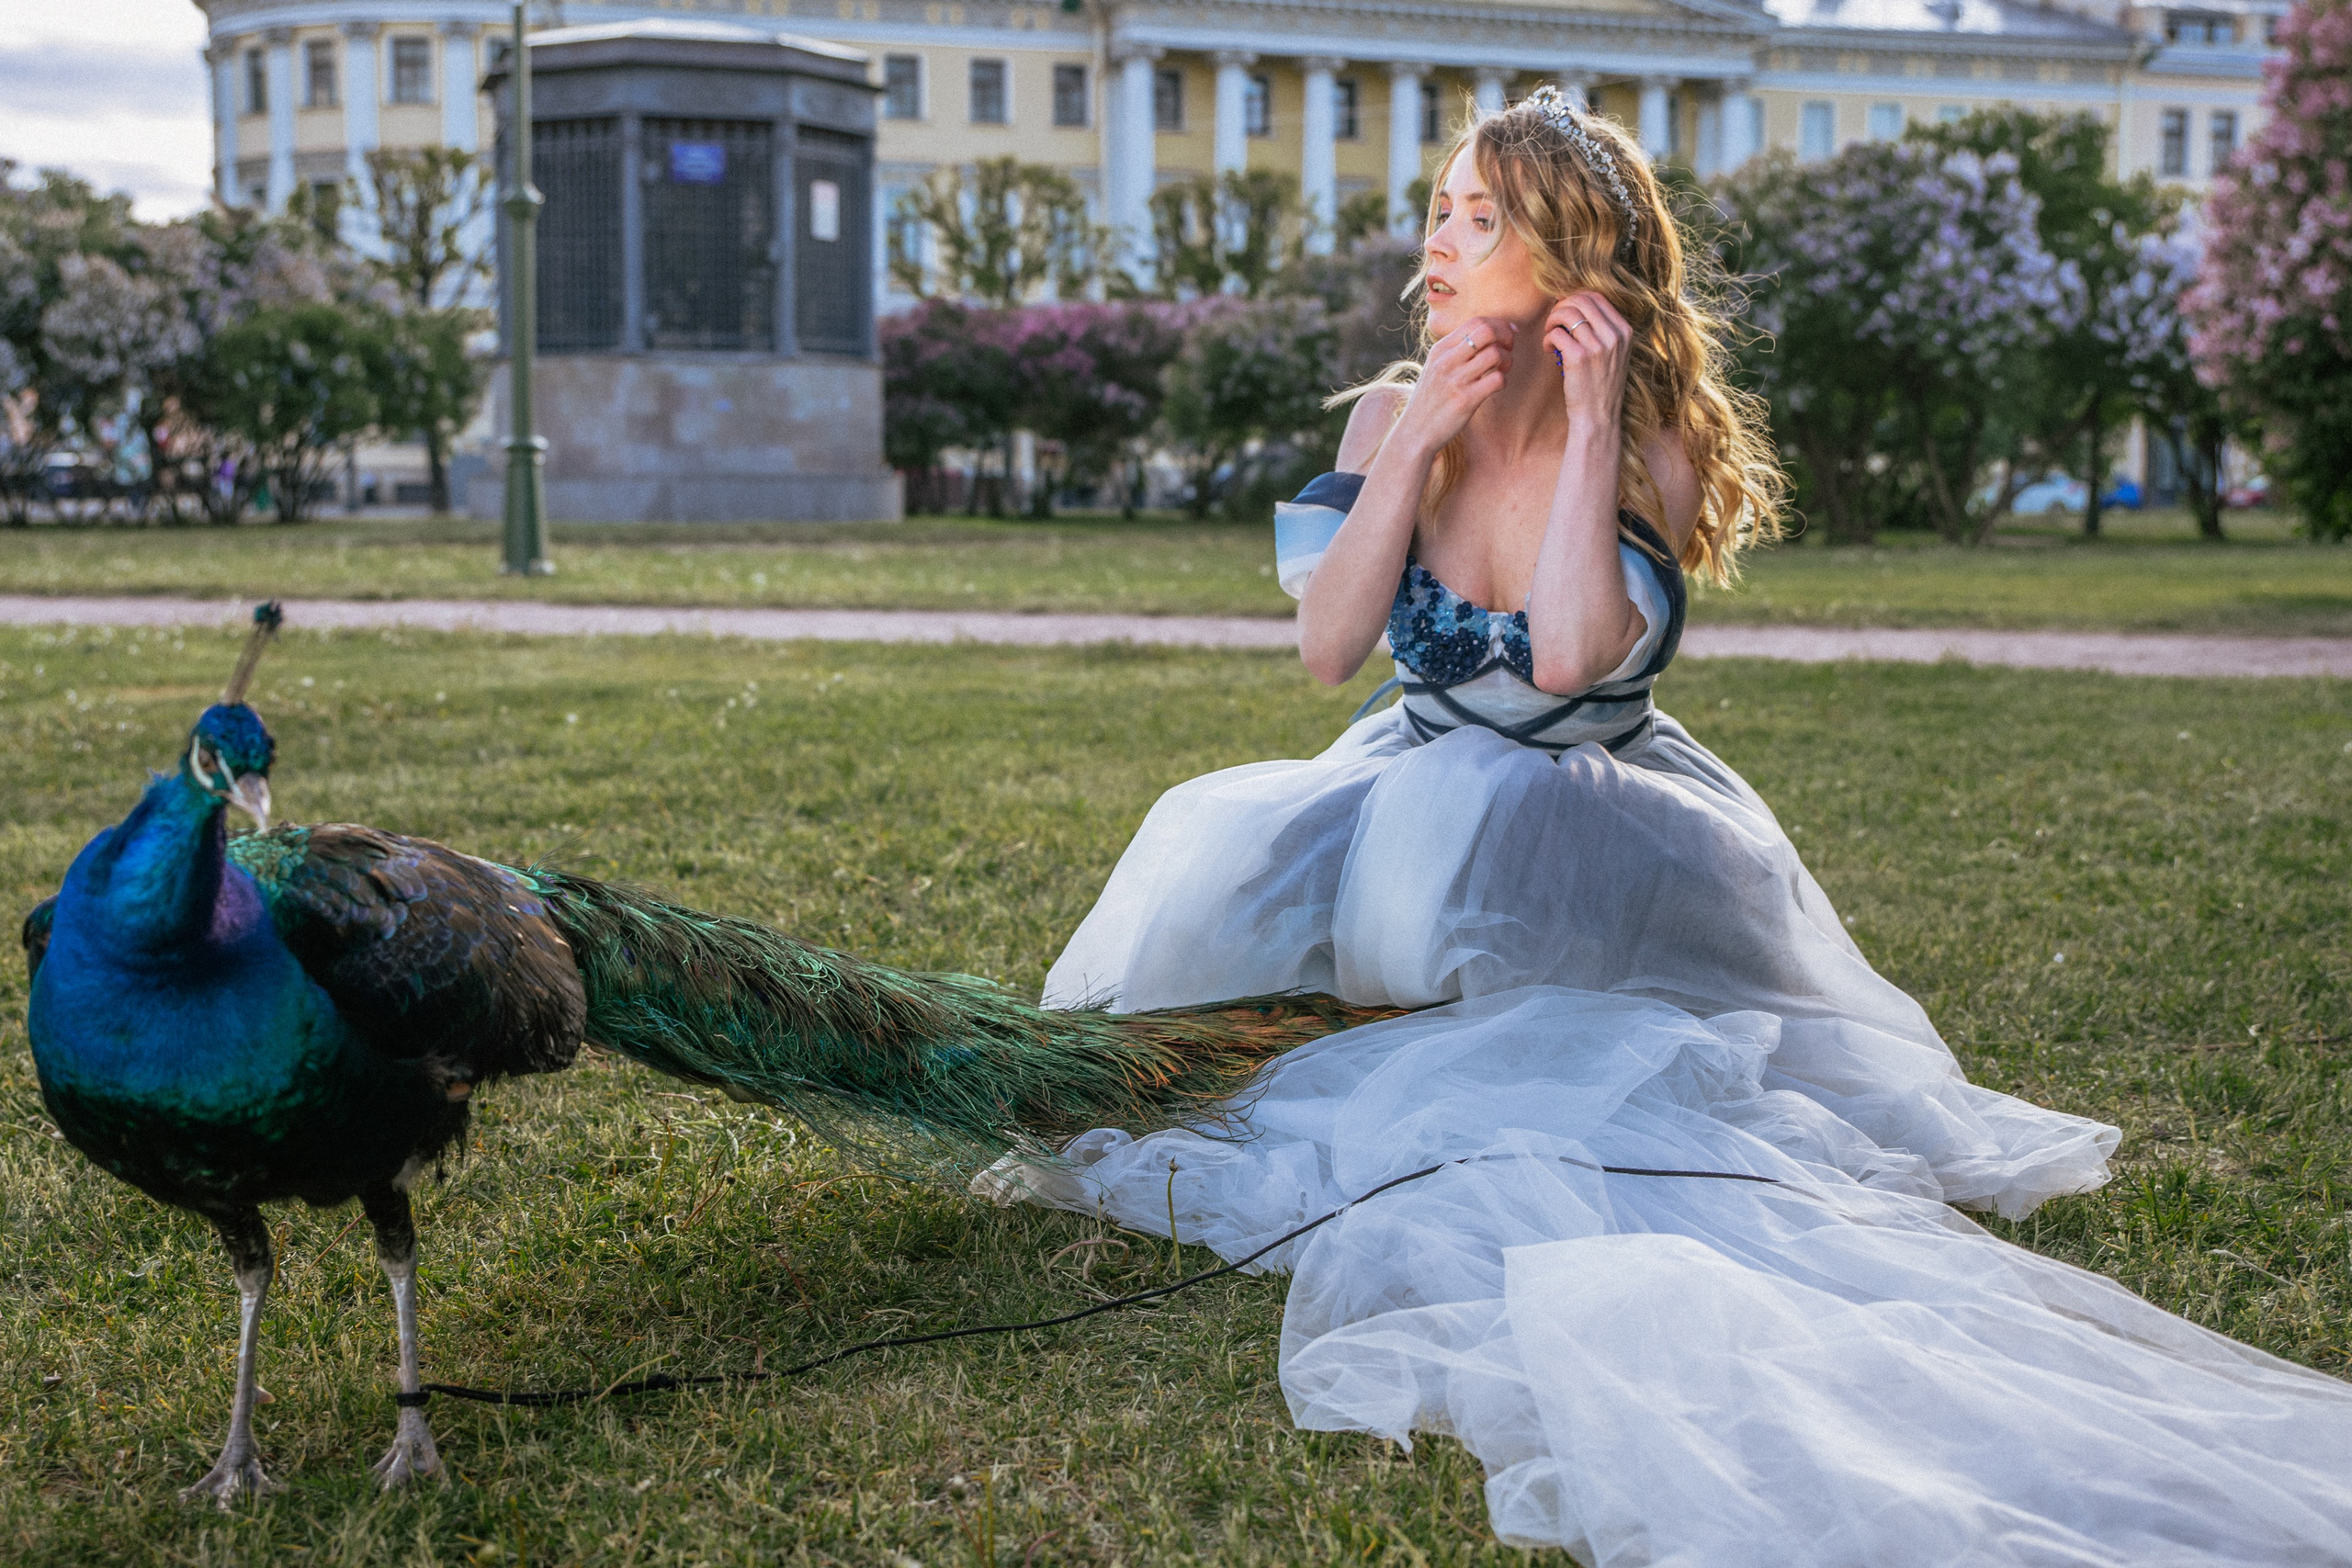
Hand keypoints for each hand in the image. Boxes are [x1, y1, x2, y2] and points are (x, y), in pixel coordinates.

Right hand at [1398, 317, 1514, 454]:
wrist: (1414, 432)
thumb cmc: (1430, 400)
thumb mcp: (1435, 368)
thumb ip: (1455, 351)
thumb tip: (1487, 335)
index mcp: (1440, 349)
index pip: (1475, 322)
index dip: (1499, 325)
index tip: (1508, 335)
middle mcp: (1447, 361)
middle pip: (1487, 331)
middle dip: (1506, 336)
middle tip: (1509, 349)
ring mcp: (1455, 380)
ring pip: (1495, 354)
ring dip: (1507, 360)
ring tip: (1502, 370)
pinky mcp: (1465, 400)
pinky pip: (1497, 380)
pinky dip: (1503, 381)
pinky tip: (1496, 386)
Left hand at [1544, 292, 1630, 429]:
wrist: (1599, 417)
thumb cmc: (1600, 385)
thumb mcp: (1613, 353)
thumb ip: (1601, 329)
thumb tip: (1574, 302)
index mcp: (1625, 331)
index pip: (1597, 297)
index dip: (1575, 298)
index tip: (1564, 310)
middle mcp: (1614, 336)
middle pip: (1581, 300)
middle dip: (1561, 306)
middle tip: (1553, 322)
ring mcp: (1598, 346)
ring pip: (1567, 313)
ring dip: (1552, 321)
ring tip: (1550, 335)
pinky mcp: (1579, 358)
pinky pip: (1556, 334)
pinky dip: (1547, 339)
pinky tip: (1549, 350)